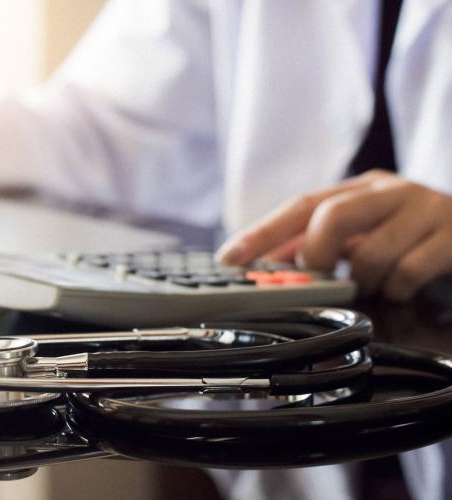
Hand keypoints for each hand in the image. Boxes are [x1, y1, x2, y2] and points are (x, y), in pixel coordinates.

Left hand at [216, 170, 451, 300]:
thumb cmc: (417, 234)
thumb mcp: (368, 231)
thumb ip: (322, 242)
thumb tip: (269, 264)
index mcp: (361, 188)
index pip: (300, 205)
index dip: (261, 233)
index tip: (229, 259)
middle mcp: (390, 192)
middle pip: (330, 216)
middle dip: (314, 255)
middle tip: (320, 276)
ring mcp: (425, 210)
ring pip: (370, 251)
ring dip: (363, 280)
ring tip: (376, 283)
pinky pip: (409, 271)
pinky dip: (397, 288)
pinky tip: (403, 287)